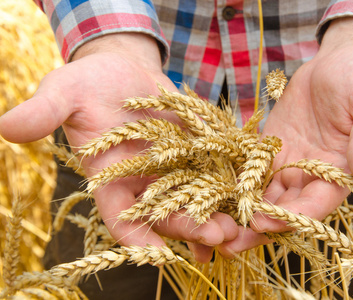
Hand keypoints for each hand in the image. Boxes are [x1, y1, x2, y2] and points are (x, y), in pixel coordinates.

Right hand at [0, 33, 237, 261]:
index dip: (133, 235)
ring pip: (194, 198)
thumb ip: (43, 112)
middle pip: (166, 213)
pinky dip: (228, 186)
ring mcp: (172, 168)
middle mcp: (143, 180)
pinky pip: (213, 171)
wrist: (122, 68)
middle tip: (215, 241)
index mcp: (110, 178)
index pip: (119, 215)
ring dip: (215, 215)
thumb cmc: (87, 83)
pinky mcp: (195, 150)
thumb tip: (5, 126)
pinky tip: (246, 199)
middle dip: (189, 228)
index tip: (152, 254)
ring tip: (237, 230)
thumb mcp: (64, 92)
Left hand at [218, 17, 352, 255]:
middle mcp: (311, 175)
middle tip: (227, 244)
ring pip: (262, 195)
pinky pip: (249, 168)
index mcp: (341, 173)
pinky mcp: (269, 147)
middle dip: (257, 227)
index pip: (316, 204)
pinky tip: (208, 192)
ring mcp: (288, 162)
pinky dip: (232, 182)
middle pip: (283, 209)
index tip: (263, 224)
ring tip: (209, 227)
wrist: (341, 60)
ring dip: (240, 212)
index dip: (291, 217)